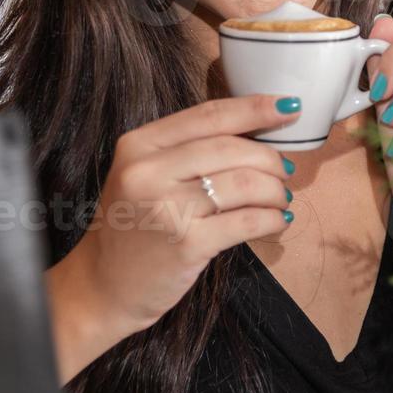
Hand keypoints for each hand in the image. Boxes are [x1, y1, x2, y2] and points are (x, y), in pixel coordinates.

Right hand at [46, 94, 298, 380]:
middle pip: (231, 148)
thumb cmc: (135, 226)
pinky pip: (246, 222)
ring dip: (275, 190)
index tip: (290, 106)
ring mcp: (166, 209)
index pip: (209, 116)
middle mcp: (148, 172)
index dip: (255, 108)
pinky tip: (277, 221)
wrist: (102, 286)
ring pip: (244, 184)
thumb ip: (190, 149)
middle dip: (269, 158)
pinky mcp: (186, 244)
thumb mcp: (146, 175)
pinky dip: (271, 219)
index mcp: (139, 145)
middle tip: (284, 171)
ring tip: (281, 198)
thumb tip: (258, 131)